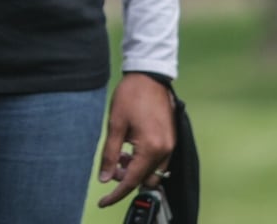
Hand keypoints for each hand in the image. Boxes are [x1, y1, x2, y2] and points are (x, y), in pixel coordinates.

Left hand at [96, 72, 174, 208]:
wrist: (149, 75)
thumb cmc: (131, 96)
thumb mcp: (115, 125)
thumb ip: (110, 155)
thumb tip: (105, 178)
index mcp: (151, 148)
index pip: (132, 180)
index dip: (116, 193)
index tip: (104, 200)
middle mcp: (165, 149)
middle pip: (145, 179)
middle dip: (126, 179)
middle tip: (111, 168)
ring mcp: (171, 144)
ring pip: (153, 171)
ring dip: (136, 170)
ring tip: (119, 155)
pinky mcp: (172, 138)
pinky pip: (159, 160)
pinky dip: (144, 161)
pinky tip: (130, 149)